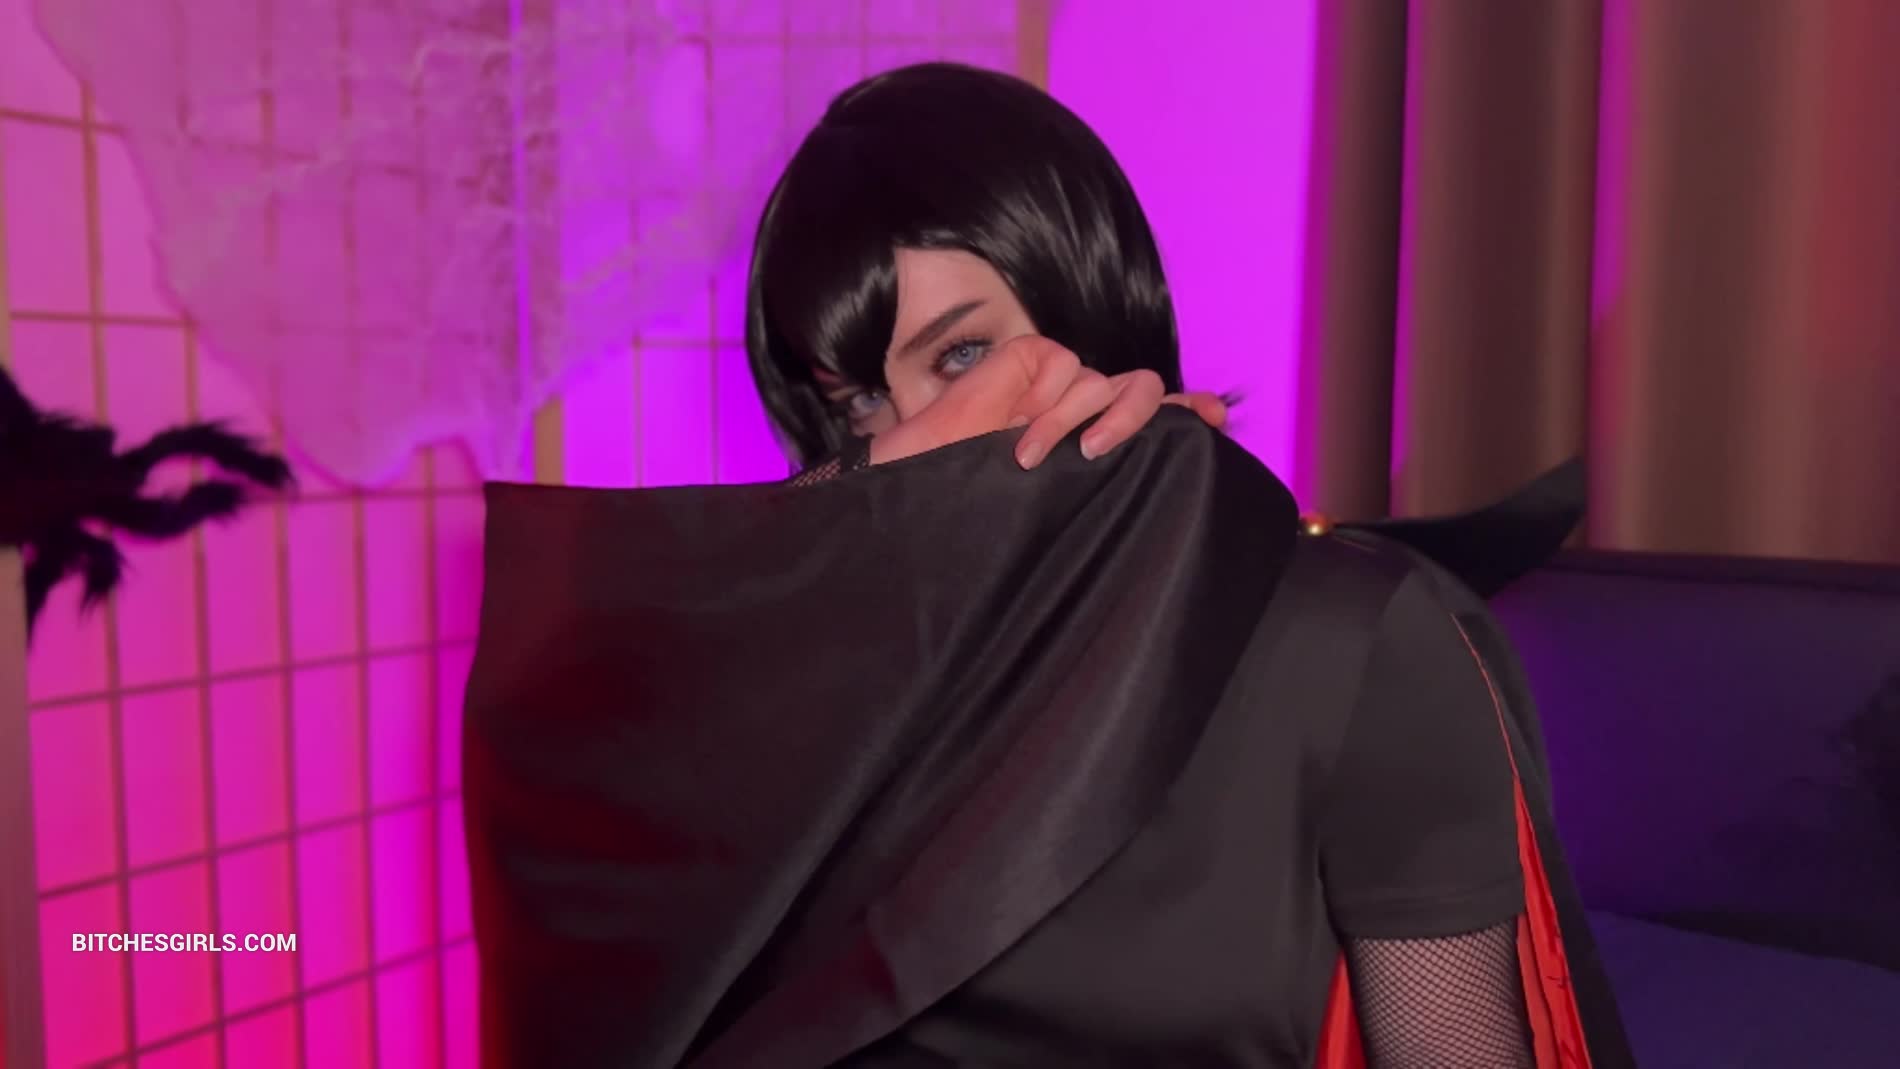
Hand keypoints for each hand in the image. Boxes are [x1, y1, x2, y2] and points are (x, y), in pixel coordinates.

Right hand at [867, 335, 1227, 468]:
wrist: (926, 500)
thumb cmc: (988, 512)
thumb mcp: (1066, 504)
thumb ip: (1117, 479)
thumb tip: (1177, 452)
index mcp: (1095, 444)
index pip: (1155, 417)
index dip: (1187, 410)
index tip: (1213, 416)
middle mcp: (1081, 413)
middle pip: (1141, 390)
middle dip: (1134, 416)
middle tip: (1097, 452)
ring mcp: (1052, 386)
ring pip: (1098, 381)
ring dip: (1068, 419)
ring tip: (1028, 456)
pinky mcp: (1023, 363)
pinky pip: (1060, 362)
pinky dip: (1046, 397)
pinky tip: (1015, 428)